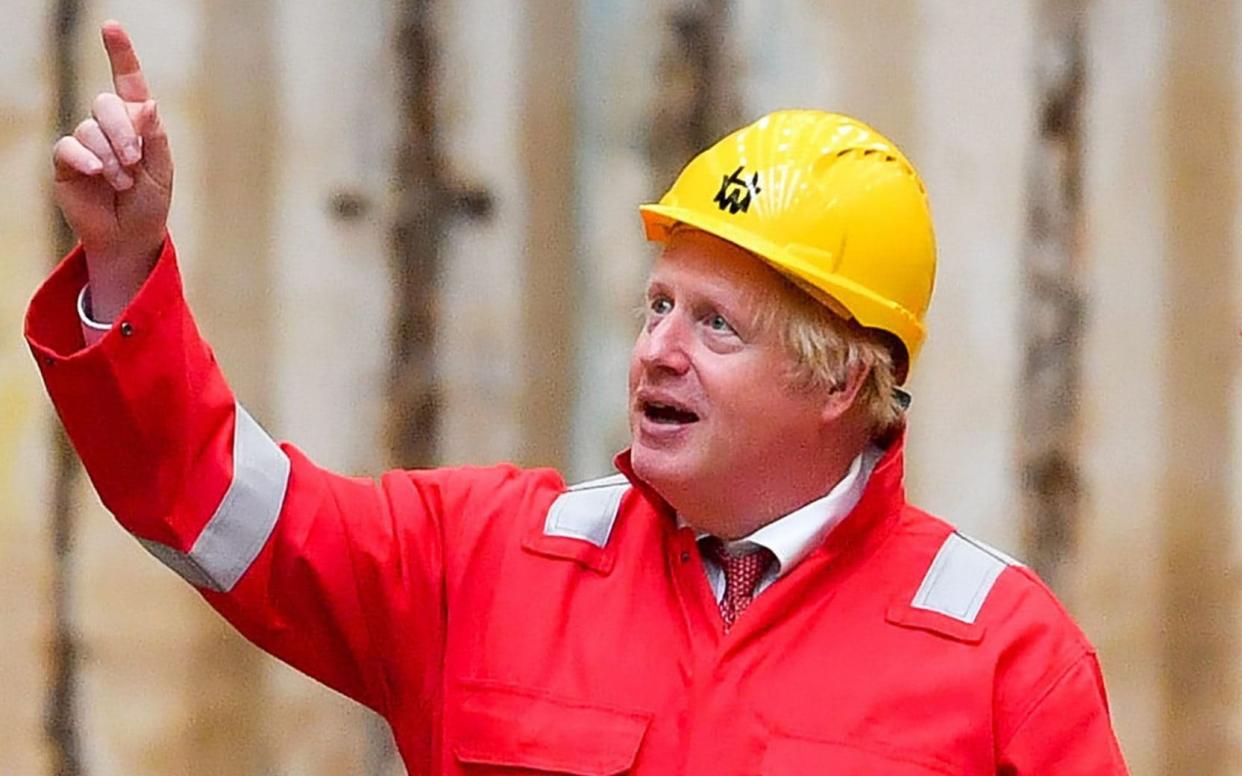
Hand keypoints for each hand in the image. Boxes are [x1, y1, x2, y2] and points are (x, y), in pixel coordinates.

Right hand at [52, 20, 172, 320]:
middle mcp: (109, 127)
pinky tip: (96, 173)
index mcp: (138, 124)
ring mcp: (86, 143)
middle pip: (106, 104)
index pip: (128, 82)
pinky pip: (69, 147)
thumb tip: (145, 103)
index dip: (120, 54)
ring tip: (123, 181)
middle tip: (135, 160)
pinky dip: (85, 158)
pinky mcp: (66, 161)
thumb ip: (154, 137)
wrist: (130, 236)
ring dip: (110, 156)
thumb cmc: (150, 203)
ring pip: (89, 128)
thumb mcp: (162, 171)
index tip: (111, 27)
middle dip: (123, 131)